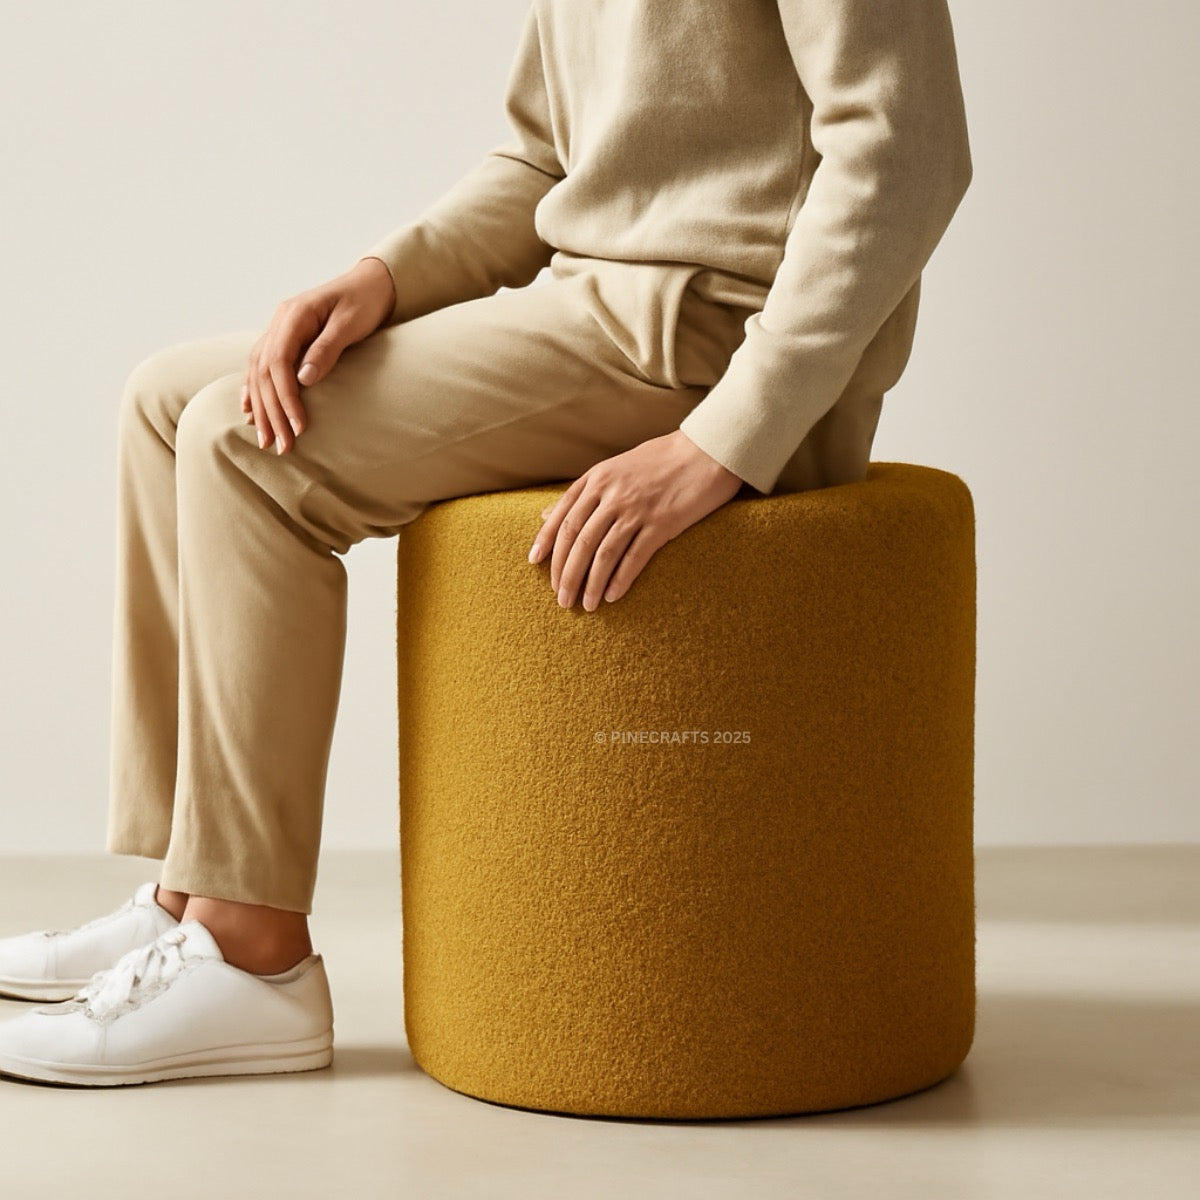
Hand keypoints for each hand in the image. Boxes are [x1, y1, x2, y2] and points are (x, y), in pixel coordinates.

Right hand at [241, 256, 395, 453]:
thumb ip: (327, 349)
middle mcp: (280, 321)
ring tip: (264, 439)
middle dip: (271, 412)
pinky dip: (254, 390)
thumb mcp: (350, 323)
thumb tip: (304, 379)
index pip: (279, 362)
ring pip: (259, 372)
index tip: (298, 426)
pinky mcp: (285, 338)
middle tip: (280, 446)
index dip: (286, 397)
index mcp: (294, 314)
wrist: (370, 284)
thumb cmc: (365, 302)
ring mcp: (279, 329)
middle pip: (265, 372)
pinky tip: (250, 409)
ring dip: (261, 407)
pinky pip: (262, 366)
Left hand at [528, 429, 744, 609]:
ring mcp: (636, 509)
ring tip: (585, 605)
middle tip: (561, 598)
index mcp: (597, 479)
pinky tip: (611, 596)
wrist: (707, 451)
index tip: (534, 564)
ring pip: (602, 554)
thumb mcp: (614, 468)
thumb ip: (581, 493)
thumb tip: (546, 514)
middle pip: (577, 541)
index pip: (562, 517)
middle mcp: (612, 494)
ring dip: (590, 584)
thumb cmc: (661, 460)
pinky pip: (634, 557)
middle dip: (565, 574)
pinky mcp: (662, 524)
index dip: (546, 543)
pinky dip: (619, 580)